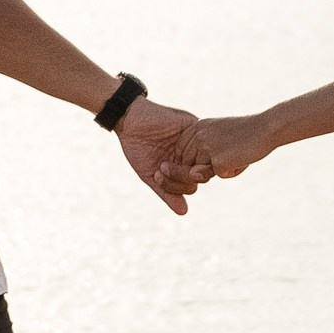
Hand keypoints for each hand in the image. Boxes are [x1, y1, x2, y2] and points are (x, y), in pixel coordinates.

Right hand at [114, 97, 211, 214]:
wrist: (129, 120)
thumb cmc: (137, 147)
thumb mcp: (150, 174)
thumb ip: (167, 192)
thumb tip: (184, 213)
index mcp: (182, 167)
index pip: (192, 184)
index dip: (178, 187)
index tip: (158, 176)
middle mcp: (192, 155)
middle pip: (201, 176)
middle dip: (181, 179)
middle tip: (161, 169)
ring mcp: (194, 141)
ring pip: (204, 162)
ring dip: (184, 169)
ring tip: (163, 164)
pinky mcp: (194, 126)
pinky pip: (204, 142)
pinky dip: (192, 153)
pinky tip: (177, 154)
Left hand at [198, 114, 273, 180]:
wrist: (267, 127)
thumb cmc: (246, 134)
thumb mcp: (219, 140)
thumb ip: (203, 159)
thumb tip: (193, 175)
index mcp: (197, 126)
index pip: (186, 152)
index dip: (205, 156)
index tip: (223, 145)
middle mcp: (198, 135)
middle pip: (192, 164)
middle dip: (211, 164)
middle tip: (232, 149)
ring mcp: (206, 147)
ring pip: (205, 171)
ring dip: (221, 168)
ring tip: (237, 153)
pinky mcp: (217, 161)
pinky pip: (220, 175)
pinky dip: (233, 171)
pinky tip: (242, 157)